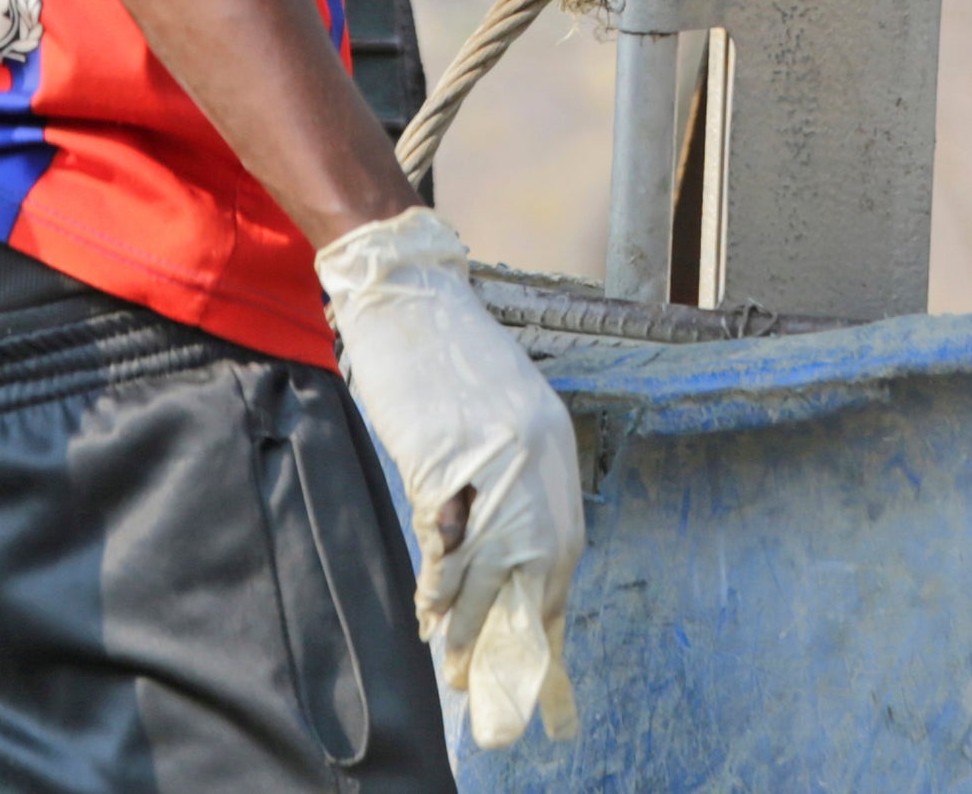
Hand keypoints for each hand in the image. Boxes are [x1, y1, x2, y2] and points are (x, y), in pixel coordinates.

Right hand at [317, 208, 586, 747]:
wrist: (408, 295)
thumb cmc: (444, 357)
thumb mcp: (500, 417)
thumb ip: (512, 477)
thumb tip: (506, 553)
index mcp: (554, 443)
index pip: (563, 545)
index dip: (546, 603)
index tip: (537, 649)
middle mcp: (536, 454)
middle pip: (536, 565)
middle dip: (515, 628)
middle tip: (495, 676)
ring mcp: (493, 457)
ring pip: (488, 564)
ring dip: (471, 622)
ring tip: (456, 662)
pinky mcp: (444, 457)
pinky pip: (446, 541)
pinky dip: (439, 584)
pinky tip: (431, 611)